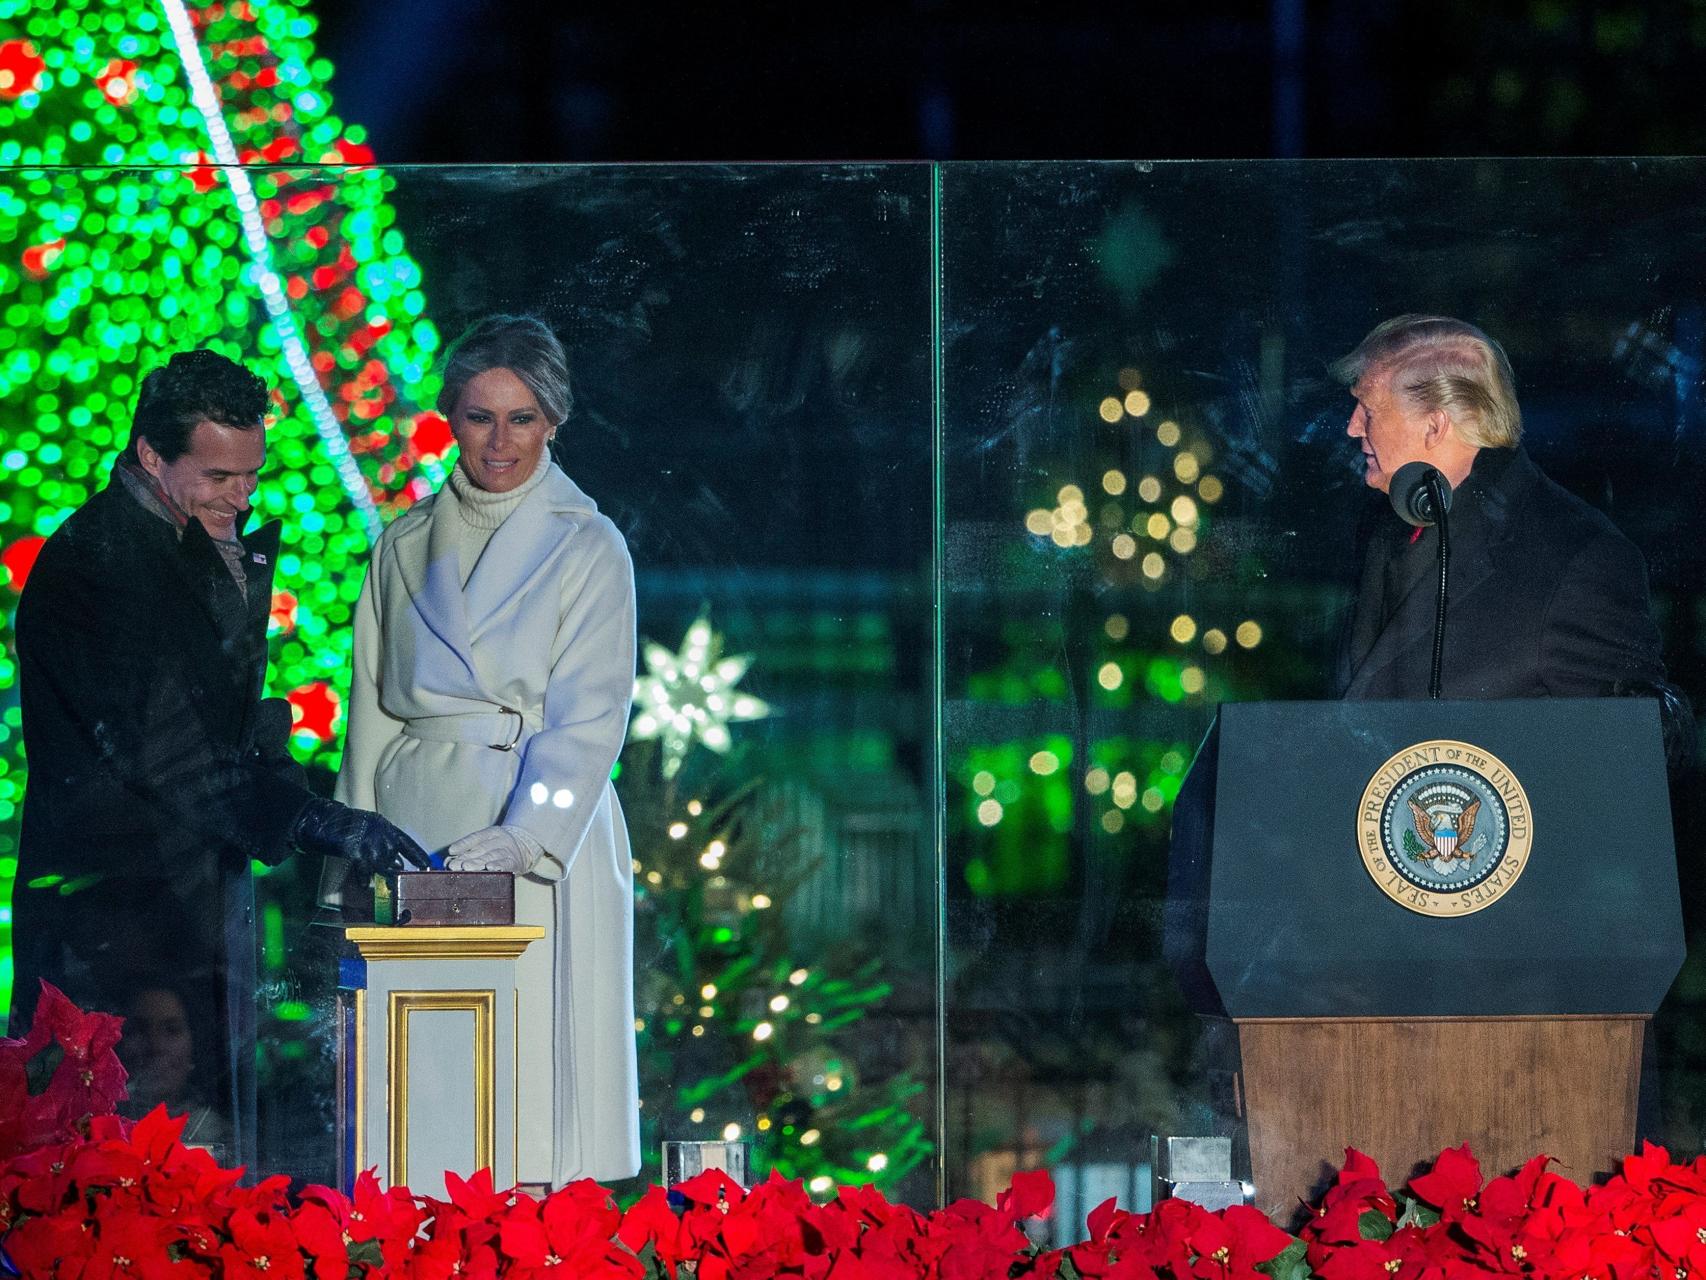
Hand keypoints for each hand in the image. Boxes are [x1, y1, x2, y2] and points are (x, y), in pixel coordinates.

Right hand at [291, 796, 430, 874]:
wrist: (329, 821)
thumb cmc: (351, 825)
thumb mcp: (373, 829)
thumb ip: (385, 843)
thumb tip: (397, 862)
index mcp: (388, 828)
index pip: (408, 844)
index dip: (417, 855)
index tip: (427, 866)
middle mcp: (382, 836)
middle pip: (394, 859)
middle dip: (397, 871)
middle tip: (401, 882)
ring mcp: (370, 844)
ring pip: (382, 866)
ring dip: (383, 876)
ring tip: (387, 884)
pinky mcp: (356, 852)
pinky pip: (364, 870)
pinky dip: (363, 878)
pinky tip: (362, 885)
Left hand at [445, 825, 541, 875]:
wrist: (525, 849)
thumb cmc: (498, 848)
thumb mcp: (486, 843)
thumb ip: (468, 850)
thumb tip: (448, 859)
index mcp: (492, 833)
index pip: (475, 837)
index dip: (463, 844)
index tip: (451, 850)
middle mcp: (500, 840)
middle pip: (481, 849)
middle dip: (467, 857)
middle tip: (455, 865)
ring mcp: (508, 851)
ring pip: (491, 856)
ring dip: (479, 862)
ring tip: (467, 867)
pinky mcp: (514, 862)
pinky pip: (506, 864)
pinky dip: (498, 866)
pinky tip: (490, 868)